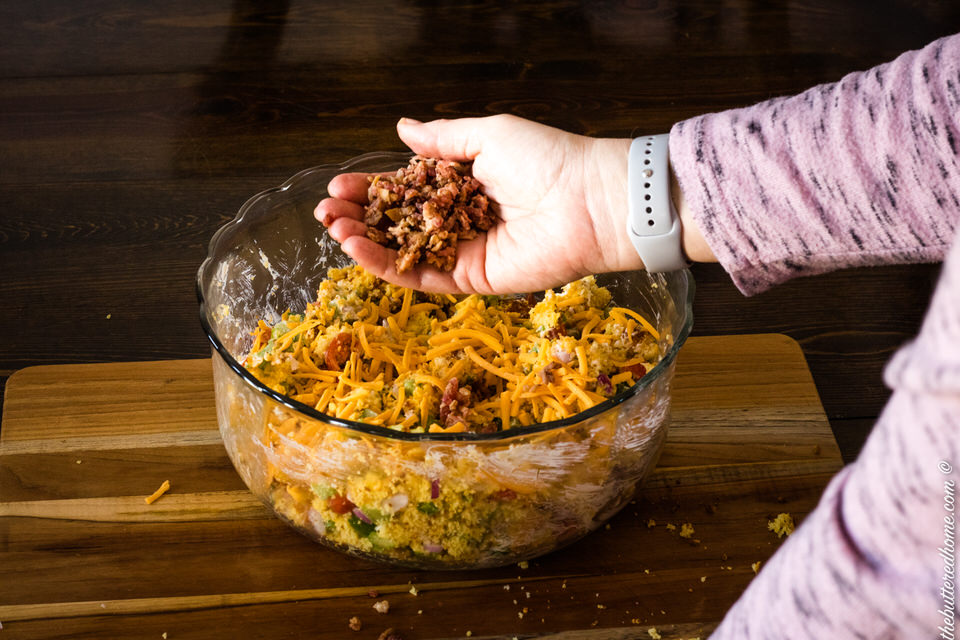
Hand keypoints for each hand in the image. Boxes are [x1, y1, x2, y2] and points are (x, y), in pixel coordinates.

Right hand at [316, 114, 710, 293]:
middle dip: (360, 217)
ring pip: (405, 251)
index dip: (372, 188)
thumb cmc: (548, 159)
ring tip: (333, 229)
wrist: (589, 201)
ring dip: (365, 242)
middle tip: (325, 211)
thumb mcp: (488, 134)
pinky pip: (422, 276)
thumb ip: (442, 138)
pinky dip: (388, 266)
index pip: (407, 188)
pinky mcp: (472, 279)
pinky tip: (357, 250)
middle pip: (399, 222)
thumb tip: (401, 128)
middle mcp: (461, 218)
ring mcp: (465, 250)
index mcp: (464, 182)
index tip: (337, 185)